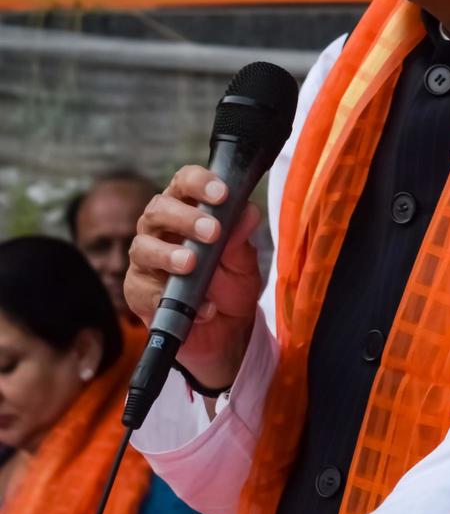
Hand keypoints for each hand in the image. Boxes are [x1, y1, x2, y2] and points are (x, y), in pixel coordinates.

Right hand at [125, 165, 262, 390]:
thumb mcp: (243, 260)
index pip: (184, 183)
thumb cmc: (231, 284)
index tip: (221, 194)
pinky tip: (200, 307)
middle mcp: (161, 230)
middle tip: (211, 231)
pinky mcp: (138, 292)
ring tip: (191, 264)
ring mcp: (146, 261)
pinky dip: (170, 297)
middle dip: (184, 218)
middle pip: (157, 209)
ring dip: (168, 254)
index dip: (198, 182)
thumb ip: (240, 236)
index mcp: (188, 211)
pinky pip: (144, 290)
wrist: (226, 331)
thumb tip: (248, 211)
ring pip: (142, 246)